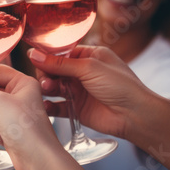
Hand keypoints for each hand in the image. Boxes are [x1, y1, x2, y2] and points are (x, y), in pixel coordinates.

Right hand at [28, 45, 151, 138]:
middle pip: (53, 70)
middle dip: (46, 74)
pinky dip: (49, 105)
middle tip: (46, 80)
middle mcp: (82, 72)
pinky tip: (45, 105)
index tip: (35, 60)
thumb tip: (33, 54)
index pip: (61, 53)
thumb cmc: (121, 86)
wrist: (136, 115)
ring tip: (47, 90)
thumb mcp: (89, 68)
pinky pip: (56, 106)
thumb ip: (59, 63)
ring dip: (46, 88)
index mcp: (89, 56)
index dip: (47, 57)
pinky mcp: (76, 108)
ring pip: (53, 87)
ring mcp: (78, 91)